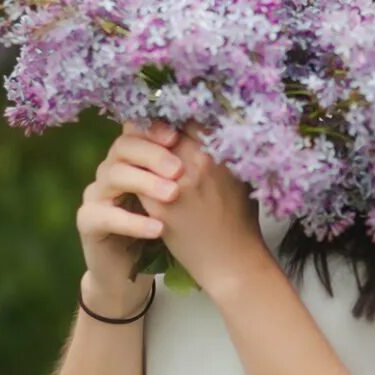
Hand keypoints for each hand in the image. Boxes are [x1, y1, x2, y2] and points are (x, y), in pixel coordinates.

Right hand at [75, 120, 182, 312]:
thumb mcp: (184, 197)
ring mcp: (97, 193)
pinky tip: (158, 229)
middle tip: (179, 170)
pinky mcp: (88, 220)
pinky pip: (106, 215)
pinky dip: (133, 221)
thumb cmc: (168, 231)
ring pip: (113, 174)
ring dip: (146, 182)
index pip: (141, 129)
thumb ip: (191, 168)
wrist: (133, 273)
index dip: (159, 129)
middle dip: (154, 153)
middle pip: (125, 145)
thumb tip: (222, 140)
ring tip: (173, 195)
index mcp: (135, 157)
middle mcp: (112, 168)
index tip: (180, 136)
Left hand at [134, 119, 266, 292]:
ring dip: (138, 148)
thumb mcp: (241, 177)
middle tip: (145, 128)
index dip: (175, 112)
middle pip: (162, 127)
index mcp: (219, 152)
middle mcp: (197, 161)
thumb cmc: (242, 220)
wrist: (231, 262)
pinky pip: (136, 176)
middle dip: (153, 127)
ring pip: (144, 149)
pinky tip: (132, 173)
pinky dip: (133, 172)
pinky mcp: (157, 205)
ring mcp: (175, 182)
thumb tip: (210, 125)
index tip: (168, 115)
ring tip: (135, 150)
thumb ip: (224, 150)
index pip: (189, 115)